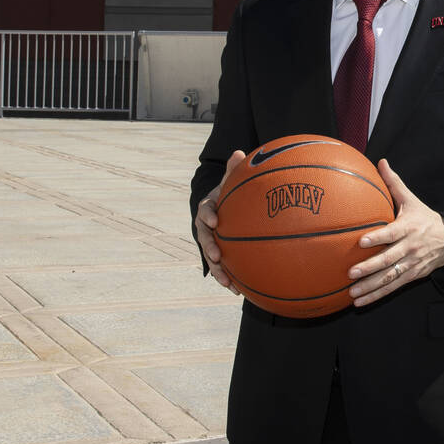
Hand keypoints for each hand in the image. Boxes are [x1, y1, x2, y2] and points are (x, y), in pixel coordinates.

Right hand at [194, 150, 245, 294]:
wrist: (225, 208)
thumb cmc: (230, 193)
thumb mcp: (231, 181)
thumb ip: (234, 170)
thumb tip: (239, 152)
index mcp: (209, 208)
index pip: (205, 211)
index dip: (208, 216)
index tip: (215, 221)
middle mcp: (206, 227)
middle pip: (204, 239)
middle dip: (210, 248)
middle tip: (218, 256)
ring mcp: (212, 241)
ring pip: (211, 257)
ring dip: (218, 270)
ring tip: (227, 281)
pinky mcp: (220, 254)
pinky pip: (222, 267)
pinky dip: (228, 278)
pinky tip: (238, 291)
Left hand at [348, 159, 443, 306]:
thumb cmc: (424, 218)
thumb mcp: (412, 200)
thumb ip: (394, 183)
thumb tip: (380, 162)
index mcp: (408, 228)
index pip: (391, 233)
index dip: (378, 238)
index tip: (362, 241)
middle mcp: (410, 248)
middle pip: (388, 259)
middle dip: (370, 267)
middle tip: (351, 272)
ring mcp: (411, 264)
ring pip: (389, 277)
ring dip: (370, 287)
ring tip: (352, 292)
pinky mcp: (411, 276)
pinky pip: (392, 287)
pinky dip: (377, 295)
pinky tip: (360, 302)